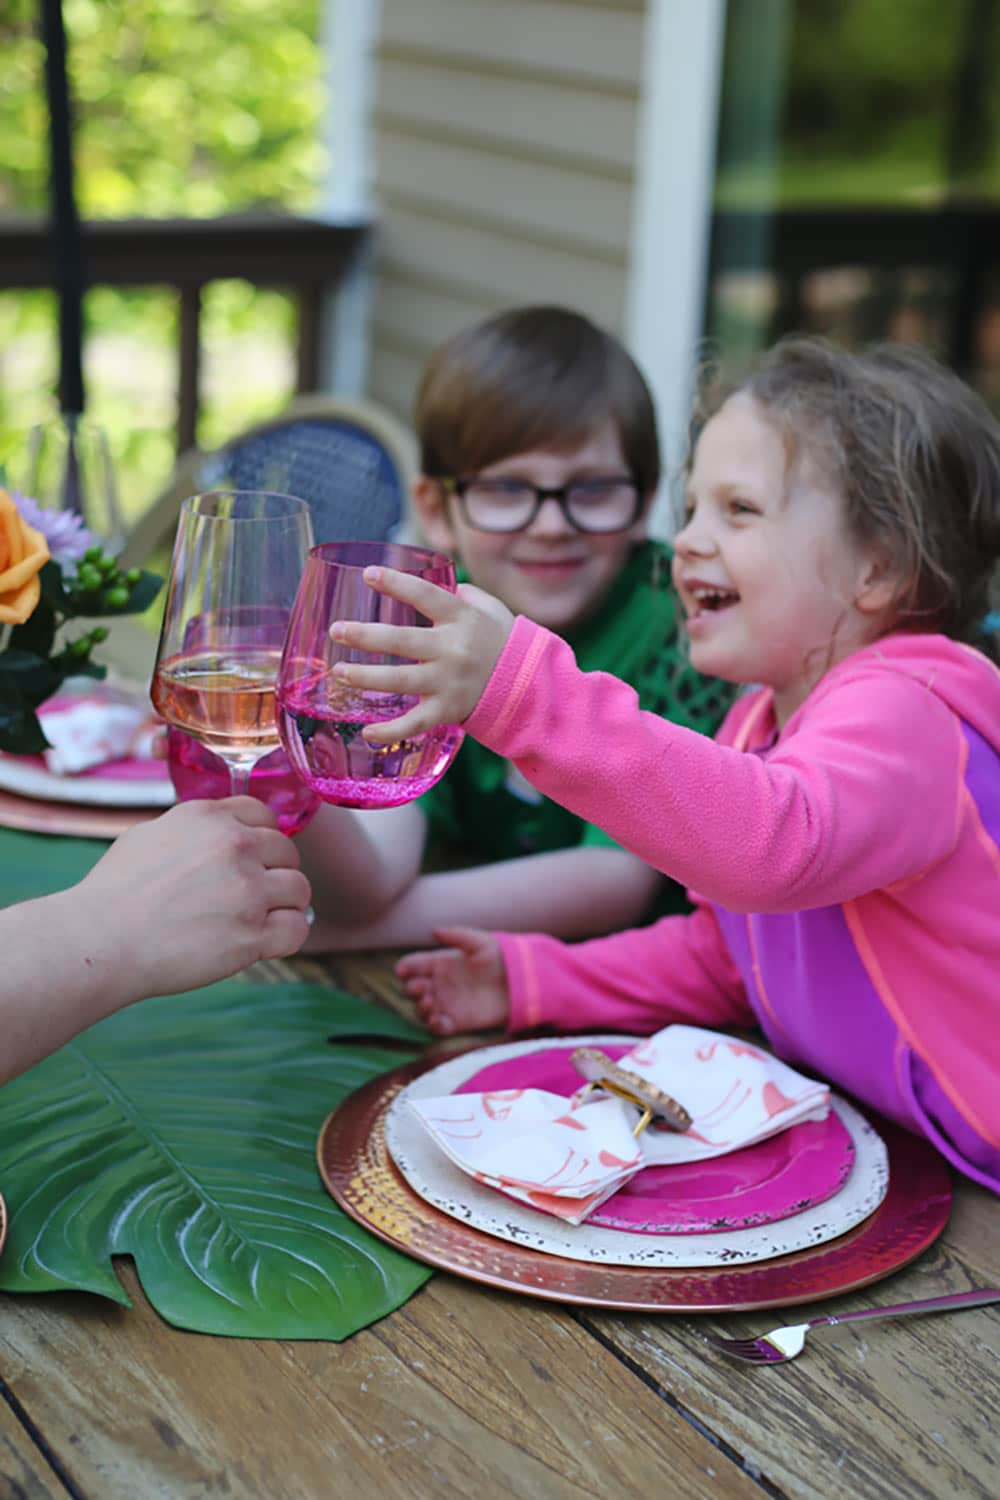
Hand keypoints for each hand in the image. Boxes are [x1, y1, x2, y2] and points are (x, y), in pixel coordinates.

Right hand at [77, 797, 311, 1000]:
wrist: (100, 939)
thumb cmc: (113, 893)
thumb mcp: (148, 835)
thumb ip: (190, 829)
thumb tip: (211, 833)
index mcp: (210, 818)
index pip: (264, 816)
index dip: (263, 840)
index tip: (253, 860)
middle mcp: (235, 846)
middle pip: (287, 853)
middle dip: (275, 873)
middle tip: (254, 897)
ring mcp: (247, 890)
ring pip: (299, 889)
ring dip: (285, 905)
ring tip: (262, 921)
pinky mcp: (252, 934)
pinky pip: (296, 930)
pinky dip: (286, 937)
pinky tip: (265, 943)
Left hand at [329, 567, 514, 743]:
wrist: (529, 684)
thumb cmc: (500, 640)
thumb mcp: (489, 609)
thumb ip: (460, 594)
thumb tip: (425, 582)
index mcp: (462, 618)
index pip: (425, 596)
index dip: (396, 583)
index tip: (368, 574)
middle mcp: (453, 649)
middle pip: (403, 640)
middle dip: (366, 635)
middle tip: (337, 631)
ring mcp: (449, 682)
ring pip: (400, 680)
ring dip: (365, 677)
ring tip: (339, 672)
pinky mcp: (448, 710)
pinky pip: (415, 723)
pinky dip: (391, 731)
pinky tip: (367, 732)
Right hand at [395, 926, 509, 1035]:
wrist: (520, 983)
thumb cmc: (500, 958)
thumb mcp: (480, 942)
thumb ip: (457, 935)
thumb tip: (433, 932)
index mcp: (439, 963)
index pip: (413, 965)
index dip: (404, 968)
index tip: (402, 970)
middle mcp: (439, 984)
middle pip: (412, 988)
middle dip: (411, 988)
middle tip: (422, 987)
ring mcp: (446, 1003)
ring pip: (421, 1008)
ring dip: (420, 1007)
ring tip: (429, 1002)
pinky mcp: (456, 1022)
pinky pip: (437, 1027)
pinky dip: (433, 1025)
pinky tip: (437, 1019)